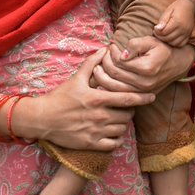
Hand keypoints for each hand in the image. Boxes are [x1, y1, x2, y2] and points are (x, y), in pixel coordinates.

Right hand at [32, 48, 152, 150]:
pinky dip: (117, 139)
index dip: (142, 98)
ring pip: (122, 129)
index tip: (152, 96)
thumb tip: (105, 50)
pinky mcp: (90, 144)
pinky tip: (113, 134)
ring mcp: (95, 131)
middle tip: (125, 108)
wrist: (42, 118)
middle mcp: (99, 116)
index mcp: (97, 99)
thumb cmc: (59, 97)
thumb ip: (92, 64)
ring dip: (123, 124)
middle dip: (130, 111)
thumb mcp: (76, 78)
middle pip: (127, 115)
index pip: (127, 98)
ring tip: (118, 120)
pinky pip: (113, 145)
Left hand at [94, 36, 189, 93]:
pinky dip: (108, 87)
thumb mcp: (150, 41)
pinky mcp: (141, 96)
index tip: (111, 46)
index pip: (119, 62)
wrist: (177, 63)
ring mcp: (142, 92)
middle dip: (104, 62)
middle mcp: (144, 83)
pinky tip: (103, 79)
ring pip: (113, 87)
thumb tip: (121, 54)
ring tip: (99, 66)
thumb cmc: (162, 49)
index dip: (111, 53)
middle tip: (104, 55)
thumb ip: (135, 45)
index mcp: (147, 68)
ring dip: (102, 76)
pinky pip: (119, 94)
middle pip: (114, 74)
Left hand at [154, 0, 194, 45]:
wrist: (188, 5)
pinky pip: (181, 44)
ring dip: (167, 41)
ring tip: (164, 35)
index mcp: (177, 22)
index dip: (157, 32)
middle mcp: (183, 29)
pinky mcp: (189, 35)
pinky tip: (171, 38)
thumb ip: (162, 21)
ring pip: (174, 43)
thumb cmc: (176, 7)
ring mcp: (187, 33)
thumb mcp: (167, 11)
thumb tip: (157, 29)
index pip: (164, 32)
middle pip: (168, 39)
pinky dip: (175, 43)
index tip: (155, 28)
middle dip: (160, 37)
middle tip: (157, 33)